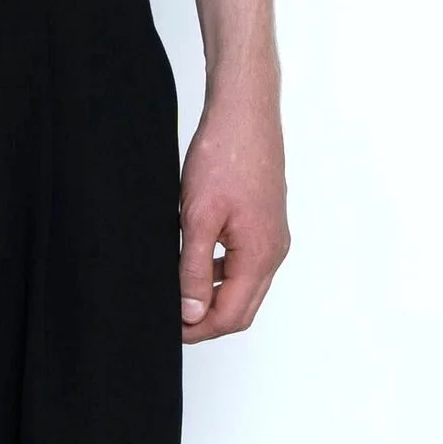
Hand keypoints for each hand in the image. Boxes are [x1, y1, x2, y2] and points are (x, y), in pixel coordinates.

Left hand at [179, 71, 288, 341]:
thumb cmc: (225, 156)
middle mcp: (274, 252)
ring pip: (244, 288)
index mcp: (260, 255)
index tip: (168, 329)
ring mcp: (272, 238)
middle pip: (241, 308)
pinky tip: (192, 262)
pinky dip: (220, 274)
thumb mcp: (197, 217)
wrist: (244, 113)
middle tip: (171, 319)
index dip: (198, 330)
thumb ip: (192, 269)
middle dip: (207, 320)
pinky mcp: (265, 224)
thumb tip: (190, 313)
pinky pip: (245, 264)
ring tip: (176, 293)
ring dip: (212, 297)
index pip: (231, 316)